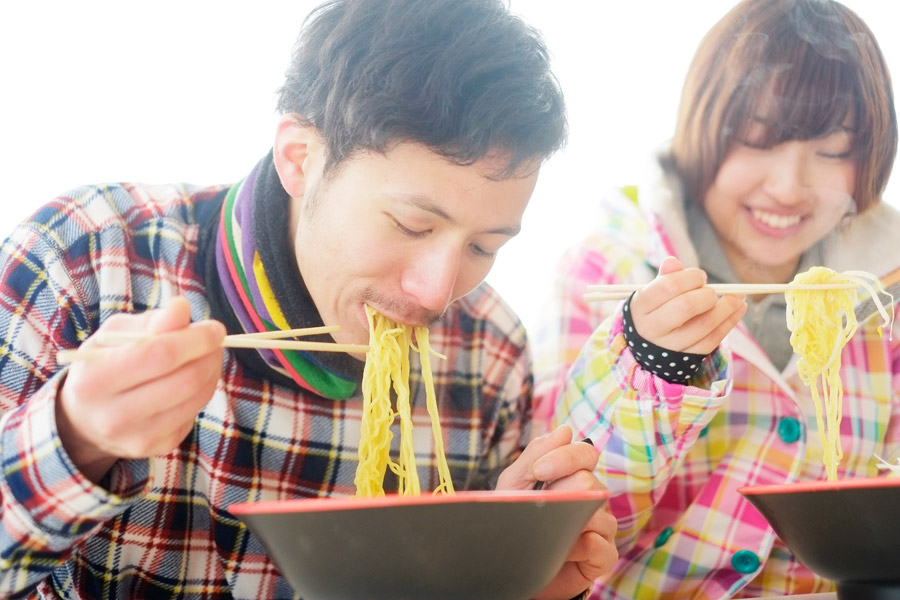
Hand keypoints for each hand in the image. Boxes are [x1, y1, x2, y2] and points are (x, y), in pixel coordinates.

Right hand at [56, 297, 225, 482]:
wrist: (84, 420)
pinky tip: (191, 379)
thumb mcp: (114, 335)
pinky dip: (202, 391)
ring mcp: (138, 437)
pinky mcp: (158, 448)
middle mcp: (114, 416)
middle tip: (215, 339)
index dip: (196, 339)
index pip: (160, 355)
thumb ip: (151, 321)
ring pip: (197, 398)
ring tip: (206, 355)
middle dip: (210, 355)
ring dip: (212, 371)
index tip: (214, 327)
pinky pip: (194, 413)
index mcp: (96, 380)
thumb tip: (182, 308)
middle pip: (185, 380)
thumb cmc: (103, 365)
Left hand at [497, 425, 617, 598]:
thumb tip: (565, 430)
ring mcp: (601, 526)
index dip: (565, 457)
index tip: (539, 471)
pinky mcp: (604, 556)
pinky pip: (603, 546)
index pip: (585, 454)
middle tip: (539, 507)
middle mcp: (593, 497)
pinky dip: (583, 547)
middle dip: (559, 493)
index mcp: (574, 476)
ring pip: (599, 513)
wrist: (511, 567)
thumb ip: (535, 456)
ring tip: (545, 532)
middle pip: (589, 481)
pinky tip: (565, 549)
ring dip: (567, 522)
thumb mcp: (515, 486)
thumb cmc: (516, 521)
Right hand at [629, 256, 746, 354]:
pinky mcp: (687, 358)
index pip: (668, 287)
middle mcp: (651, 328)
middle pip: (686, 306)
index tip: (701, 276)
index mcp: (640, 307)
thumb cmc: (653, 312)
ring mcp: (669, 346)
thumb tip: (672, 261)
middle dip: (707, 294)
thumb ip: (665, 277)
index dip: (690, 277)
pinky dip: (730, 322)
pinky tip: (738, 309)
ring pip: (705, 324)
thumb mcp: (652, 294)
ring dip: (727, 307)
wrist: (646, 346)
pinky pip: (713, 339)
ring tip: (737, 297)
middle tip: (712, 291)